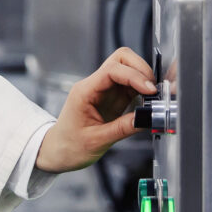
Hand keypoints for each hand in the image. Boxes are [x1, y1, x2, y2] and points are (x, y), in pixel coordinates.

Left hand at [35, 47, 156, 173]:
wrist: (58, 152)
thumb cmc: (69, 146)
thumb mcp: (97, 141)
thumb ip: (123, 128)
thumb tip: (146, 118)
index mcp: (85, 91)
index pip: (112, 70)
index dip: (134, 76)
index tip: (150, 89)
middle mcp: (94, 85)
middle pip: (120, 59)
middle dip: (140, 69)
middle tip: (153, 90)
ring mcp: (103, 90)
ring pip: (127, 68)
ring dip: (142, 78)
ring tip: (153, 97)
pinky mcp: (111, 98)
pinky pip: (130, 85)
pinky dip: (141, 89)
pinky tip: (147, 101)